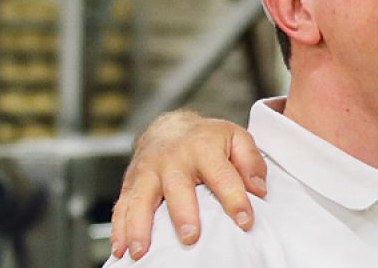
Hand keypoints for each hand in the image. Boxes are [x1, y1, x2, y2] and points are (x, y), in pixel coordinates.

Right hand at [109, 110, 267, 258]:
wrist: (168, 127)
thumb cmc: (206, 139)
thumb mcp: (235, 138)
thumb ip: (251, 162)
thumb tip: (258, 190)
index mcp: (203, 147)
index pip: (223, 176)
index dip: (235, 199)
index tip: (245, 221)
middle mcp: (172, 159)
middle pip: (177, 187)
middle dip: (182, 213)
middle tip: (189, 238)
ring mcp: (148, 171)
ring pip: (141, 199)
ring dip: (139, 226)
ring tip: (140, 251)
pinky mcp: (130, 183)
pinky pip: (122, 206)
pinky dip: (118, 228)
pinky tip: (120, 249)